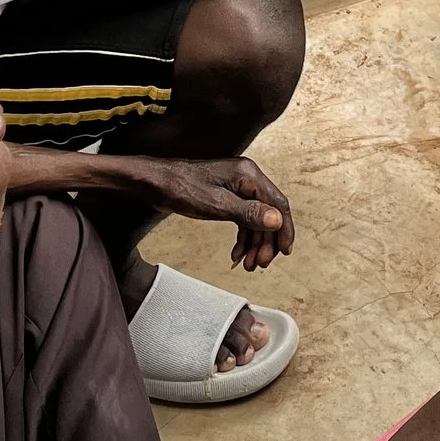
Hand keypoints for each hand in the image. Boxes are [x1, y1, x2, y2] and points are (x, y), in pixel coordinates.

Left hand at [134, 156, 295, 271]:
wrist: (156, 183)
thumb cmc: (181, 188)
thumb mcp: (217, 205)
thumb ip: (248, 213)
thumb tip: (277, 220)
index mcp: (248, 175)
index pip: (278, 204)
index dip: (284, 230)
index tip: (284, 252)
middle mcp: (246, 179)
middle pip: (268, 214)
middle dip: (266, 242)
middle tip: (260, 264)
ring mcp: (237, 188)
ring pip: (256, 220)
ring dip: (254, 244)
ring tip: (248, 265)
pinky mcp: (227, 197)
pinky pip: (243, 220)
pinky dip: (242, 239)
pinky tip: (236, 255)